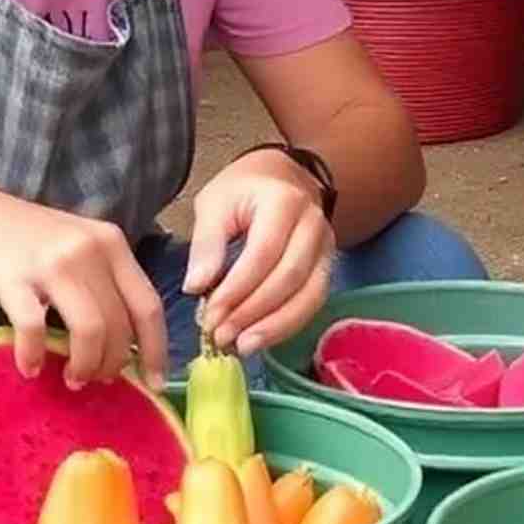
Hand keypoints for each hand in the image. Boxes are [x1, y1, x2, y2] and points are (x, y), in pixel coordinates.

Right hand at [0, 182, 167, 388]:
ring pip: (90, 330)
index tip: (155, 384)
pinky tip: (29, 367)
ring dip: (84, 365)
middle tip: (95, 380)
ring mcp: (53, 262)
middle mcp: (89, 249)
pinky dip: (34, 356)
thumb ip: (102, 283)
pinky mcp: (14, 278)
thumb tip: (126, 346)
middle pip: (120, 324)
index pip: (148, 304)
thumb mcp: (75, 247)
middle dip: (112, 364)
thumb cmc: (21, 240)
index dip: (157, 350)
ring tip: (70, 379)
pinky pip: (35, 329)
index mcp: (111, 243)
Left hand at [184, 149, 334, 354]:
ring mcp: (326, 248)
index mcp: (284, 201)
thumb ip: (207, 243)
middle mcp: (313, 225)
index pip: (263, 253)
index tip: (209, 315)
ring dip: (273, 327)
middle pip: (288, 278)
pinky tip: (260, 338)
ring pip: (307, 296)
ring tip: (241, 346)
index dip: (236, 289)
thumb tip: (196, 287)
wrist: (284, 177)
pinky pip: (312, 303)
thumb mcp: (215, 203)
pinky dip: (286, 325)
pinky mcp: (327, 268)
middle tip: (220, 336)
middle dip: (252, 312)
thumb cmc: (244, 189)